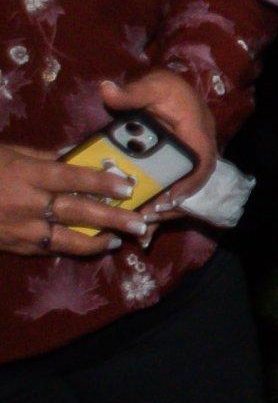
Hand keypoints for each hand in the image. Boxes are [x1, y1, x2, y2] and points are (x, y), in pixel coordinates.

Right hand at [0, 143, 143, 255]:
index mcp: (26, 174)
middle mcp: (26, 204)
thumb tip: (77, 152)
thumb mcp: (8, 154)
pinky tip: (86, 247)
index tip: (128, 188)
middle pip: (75, 211)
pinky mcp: (14, 247)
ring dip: (95, 242)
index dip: (101, 183)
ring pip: (64, 240)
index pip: (70, 177)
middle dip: (111, 219)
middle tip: (139, 224)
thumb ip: (44, 156)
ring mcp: (20, 229)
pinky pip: (48, 250)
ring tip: (117, 241)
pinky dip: (70, 249)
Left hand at [94, 69, 218, 213]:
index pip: (201, 161)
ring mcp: (188, 158)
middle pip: (193, 182)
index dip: (189, 184)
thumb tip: (107, 90)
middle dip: (173, 202)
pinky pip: (175, 185)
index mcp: (196, 131)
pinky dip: (163, 201)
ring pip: (184, 187)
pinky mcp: (177, 164)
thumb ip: (131, 92)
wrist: (170, 88)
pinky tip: (148, 215)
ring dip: (167, 205)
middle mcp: (198, 148)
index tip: (169, 200)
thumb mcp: (150, 86)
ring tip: (145, 221)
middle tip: (150, 217)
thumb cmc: (164, 88)